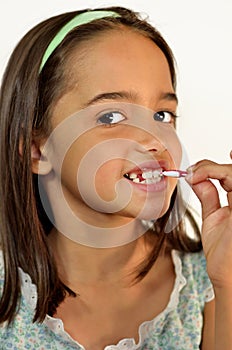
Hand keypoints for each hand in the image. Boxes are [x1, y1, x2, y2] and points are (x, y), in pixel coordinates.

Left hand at [186, 152, 231, 288]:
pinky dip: (216, 172)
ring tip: (194, 174)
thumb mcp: (214, 218)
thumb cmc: (223, 252)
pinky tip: (200, 176)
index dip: (223, 164)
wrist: (225, 275)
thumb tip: (196, 176)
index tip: (202, 163)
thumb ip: (208, 195)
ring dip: (213, 168)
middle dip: (212, 166)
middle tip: (192, 171)